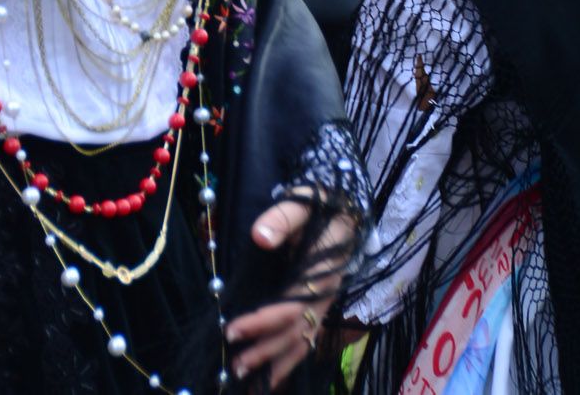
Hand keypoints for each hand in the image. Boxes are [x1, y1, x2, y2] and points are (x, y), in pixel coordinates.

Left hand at [225, 196, 354, 387]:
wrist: (347, 209)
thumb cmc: (321, 205)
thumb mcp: (302, 202)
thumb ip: (282, 219)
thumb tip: (259, 237)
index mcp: (318, 273)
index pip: (288, 307)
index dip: (260, 322)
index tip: (231, 330)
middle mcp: (323, 295)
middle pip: (294, 332)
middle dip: (265, 351)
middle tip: (235, 367)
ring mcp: (323, 304)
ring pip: (303, 341)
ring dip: (278, 363)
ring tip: (250, 384)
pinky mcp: (320, 307)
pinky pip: (307, 339)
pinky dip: (291, 360)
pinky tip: (274, 377)